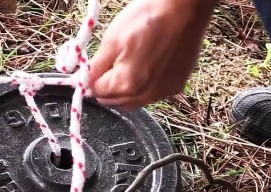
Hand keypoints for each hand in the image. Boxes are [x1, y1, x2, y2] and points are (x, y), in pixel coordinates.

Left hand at [88, 0, 216, 109]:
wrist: (183, 10)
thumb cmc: (148, 19)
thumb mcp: (112, 40)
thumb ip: (97, 66)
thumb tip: (86, 82)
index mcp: (126, 85)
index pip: (97, 93)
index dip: (92, 80)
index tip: (94, 68)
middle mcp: (145, 95)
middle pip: (115, 102)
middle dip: (107, 87)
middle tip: (110, 64)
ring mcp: (163, 92)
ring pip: (133, 101)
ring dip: (125, 90)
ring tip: (129, 64)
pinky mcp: (176, 86)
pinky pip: (152, 95)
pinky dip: (144, 87)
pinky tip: (147, 66)